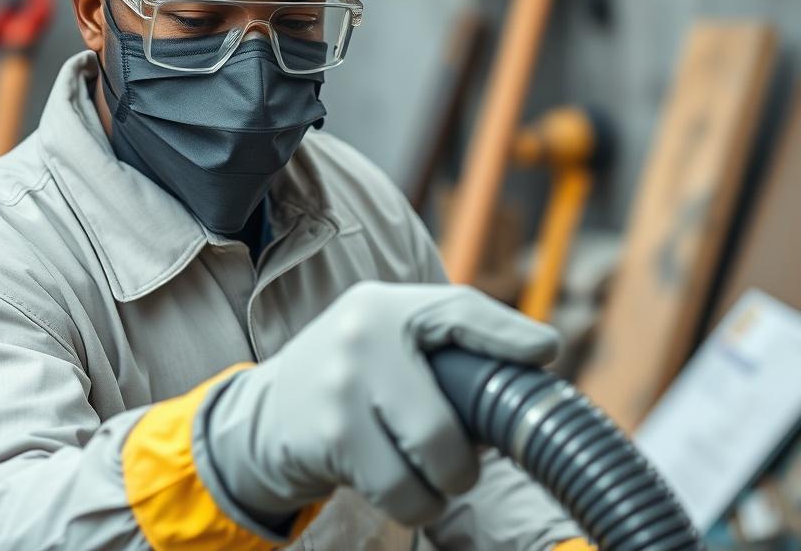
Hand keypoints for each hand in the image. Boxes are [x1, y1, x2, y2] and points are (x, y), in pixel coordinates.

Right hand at [202, 280, 559, 526]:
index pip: (458, 309)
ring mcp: (343, 384)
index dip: (506, 333)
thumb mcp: (381, 343)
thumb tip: (528, 370)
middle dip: (467, 457)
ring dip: (441, 484)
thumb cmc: (346, 383)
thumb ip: (438, 348)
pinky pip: (404, 490)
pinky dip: (413, 501)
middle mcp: (363, 334)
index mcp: (385, 306)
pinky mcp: (331, 433)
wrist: (261, 417)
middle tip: (459, 464)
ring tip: (420, 472)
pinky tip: (393, 482)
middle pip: (456, 411)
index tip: (546, 352)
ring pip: (436, 458)